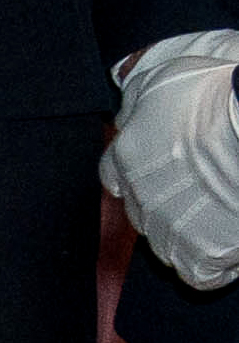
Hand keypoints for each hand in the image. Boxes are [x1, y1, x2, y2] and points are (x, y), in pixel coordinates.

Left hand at [111, 31, 238, 293]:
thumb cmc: (218, 89)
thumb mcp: (169, 68)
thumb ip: (141, 80)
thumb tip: (122, 78)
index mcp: (126, 155)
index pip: (115, 174)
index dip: (140, 174)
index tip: (166, 169)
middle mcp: (139, 195)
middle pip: (143, 212)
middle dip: (169, 205)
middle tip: (206, 193)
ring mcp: (170, 227)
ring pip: (168, 244)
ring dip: (191, 234)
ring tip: (222, 218)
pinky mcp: (204, 253)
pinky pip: (199, 274)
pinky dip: (214, 266)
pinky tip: (230, 248)